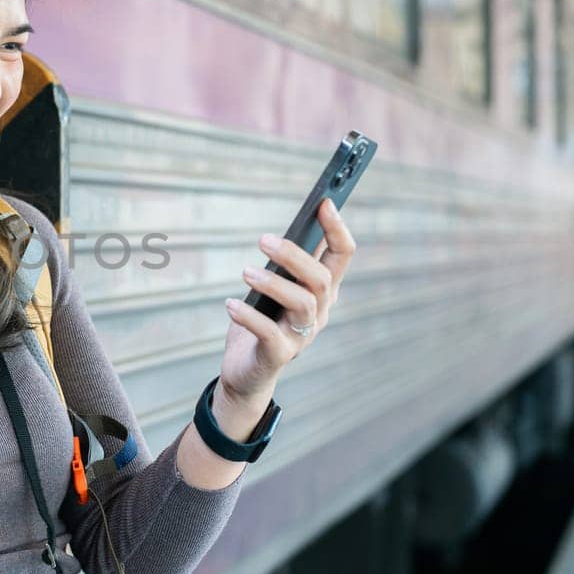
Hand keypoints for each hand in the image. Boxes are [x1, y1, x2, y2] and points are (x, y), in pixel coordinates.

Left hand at [218, 199, 356, 408]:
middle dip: (295, 256)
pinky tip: (230, 304)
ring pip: (302, 303)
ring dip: (273, 283)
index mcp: (322, 291)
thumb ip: (285, 265)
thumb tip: (287, 228)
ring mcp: (302, 335)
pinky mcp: (279, 354)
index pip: (343, 256)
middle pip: (322, 279)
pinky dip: (249, 316)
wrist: (247, 371)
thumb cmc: (262, 321)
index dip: (337, 229)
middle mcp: (319, 312)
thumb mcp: (276, 288)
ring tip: (245, 272)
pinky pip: (269, 333)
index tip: (325, 202)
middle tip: (263, 240)